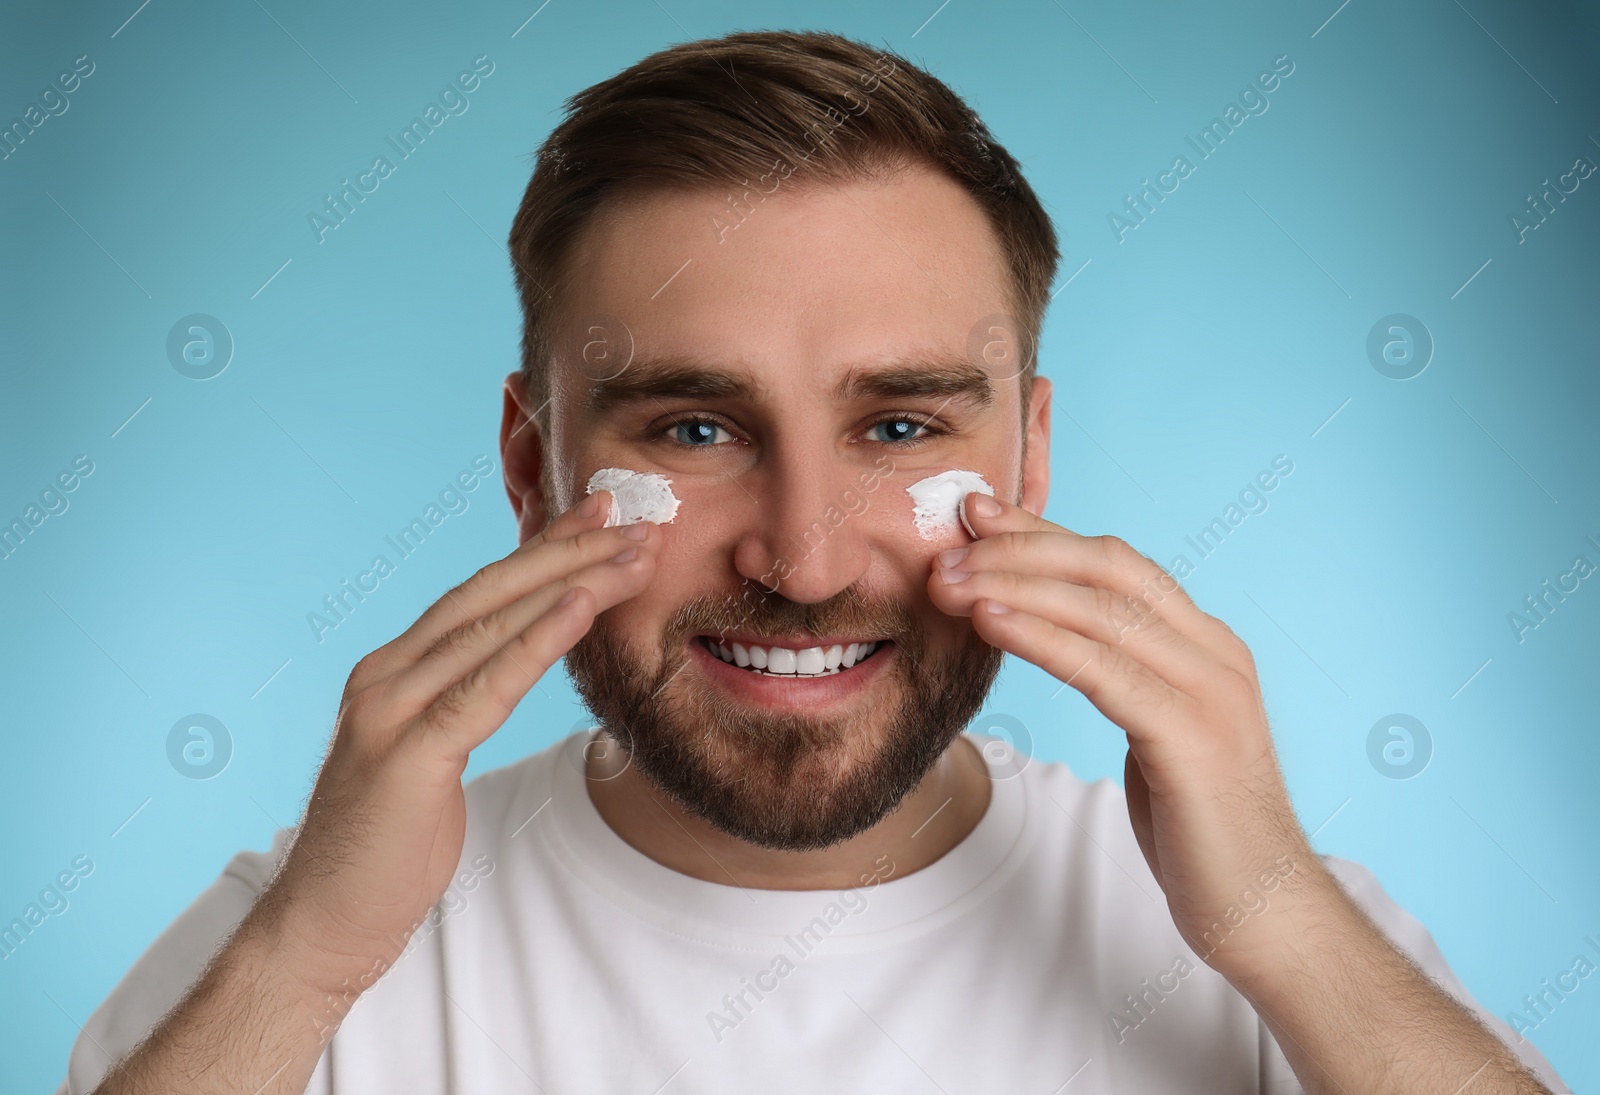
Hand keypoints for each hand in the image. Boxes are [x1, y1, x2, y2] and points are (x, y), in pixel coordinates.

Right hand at [260, 490, 657, 1003]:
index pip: (480, 594)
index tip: (601, 518)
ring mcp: (390, 710)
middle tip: (634, 518)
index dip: (543, 550)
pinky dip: (539, 641)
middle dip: (569, 550)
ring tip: (633, 553)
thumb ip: (459, 703)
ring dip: (573, 583)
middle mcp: (386, 675)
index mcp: (393, 670)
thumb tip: (509, 670)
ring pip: (495, 627)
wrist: (324, 922)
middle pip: (491, 593)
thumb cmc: (386, 844)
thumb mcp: (429, 753)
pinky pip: (487, 686)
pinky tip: (580, 606)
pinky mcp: (408, 754)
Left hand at [927, 492, 1319, 978]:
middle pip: (1107, 571)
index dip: (1042, 533)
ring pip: (1102, 612)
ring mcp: (1210, 692)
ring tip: (948, 582)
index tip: (975, 514)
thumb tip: (1060, 638)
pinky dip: (1042, 638)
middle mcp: (1215, 653)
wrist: (1265, 909)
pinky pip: (1105, 672)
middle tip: (946, 548)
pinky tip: (991, 622)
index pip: (1115, 565)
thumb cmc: (1199, 826)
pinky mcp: (1192, 739)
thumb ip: (1124, 678)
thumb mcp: (1158, 732)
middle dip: (1020, 549)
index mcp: (1206, 644)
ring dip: (1015, 587)